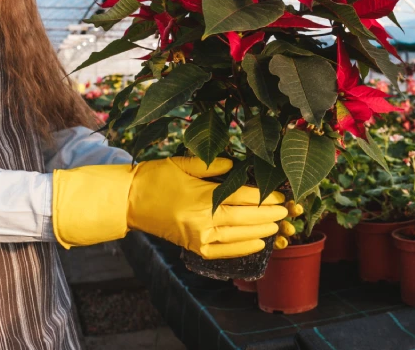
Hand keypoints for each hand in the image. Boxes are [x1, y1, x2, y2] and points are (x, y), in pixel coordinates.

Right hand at [53, 157, 288, 259]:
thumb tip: (237, 166)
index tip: (281, 196)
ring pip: (237, 237)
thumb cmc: (156, 178)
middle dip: (269, 216)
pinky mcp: (193, 248)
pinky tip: (257, 244)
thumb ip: (214, 165)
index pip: (242, 198)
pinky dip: (242, 249)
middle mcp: (202, 221)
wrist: (128, 202)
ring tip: (277, 226)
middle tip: (286, 213)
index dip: (265, 198)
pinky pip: (223, 252)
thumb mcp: (185, 163)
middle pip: (244, 219)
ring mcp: (197, 237)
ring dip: (260, 232)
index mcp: (202, 198)